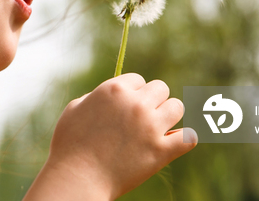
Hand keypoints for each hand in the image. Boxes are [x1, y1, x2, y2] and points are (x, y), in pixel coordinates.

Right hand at [24, 74, 196, 200]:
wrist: (77, 178)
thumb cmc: (70, 145)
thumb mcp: (74, 109)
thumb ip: (95, 96)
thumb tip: (109, 96)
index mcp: (114, 90)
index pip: (138, 79)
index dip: (133, 93)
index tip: (126, 107)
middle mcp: (135, 104)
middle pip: (161, 88)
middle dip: (153, 101)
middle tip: (142, 117)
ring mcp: (150, 127)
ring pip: (177, 107)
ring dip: (169, 115)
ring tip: (159, 127)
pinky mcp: (161, 151)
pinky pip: (189, 137)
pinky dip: (185, 139)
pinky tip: (175, 142)